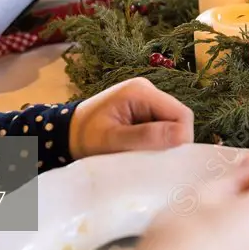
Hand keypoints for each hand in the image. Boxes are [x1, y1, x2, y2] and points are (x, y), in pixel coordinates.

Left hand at [69, 78, 192, 157]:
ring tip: (143, 154)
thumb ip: (147, 137)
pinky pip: (161, 125)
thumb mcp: (114, 140)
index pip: (181, 113)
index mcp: (141, 91)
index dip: (181, 137)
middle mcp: (148, 90)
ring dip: (162, 141)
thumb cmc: (86, 137)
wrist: (66, 133)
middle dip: (171, 140)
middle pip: (178, 118)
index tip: (168, 159)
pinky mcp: (143, 109)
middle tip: (153, 159)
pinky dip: (156, 140)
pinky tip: (141, 149)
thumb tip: (183, 137)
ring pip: (171, 123)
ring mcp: (146, 99)